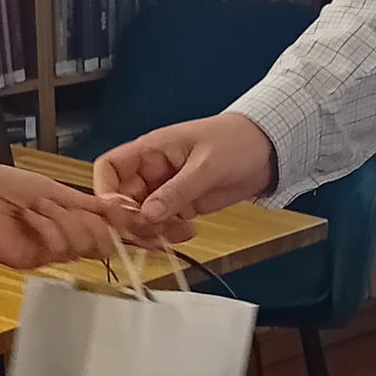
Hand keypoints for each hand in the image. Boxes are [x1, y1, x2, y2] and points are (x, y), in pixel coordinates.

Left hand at [0, 164, 138, 270]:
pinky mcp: (32, 261)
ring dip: (64, 222)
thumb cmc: (6, 184)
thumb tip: (124, 210)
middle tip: (72, 207)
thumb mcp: (54, 189)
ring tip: (40, 206)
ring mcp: (48, 251)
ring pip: (81, 247)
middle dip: (92, 223)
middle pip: (99, 242)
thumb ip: (88, 205)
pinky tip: (31, 217)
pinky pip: (57, 249)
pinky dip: (48, 229)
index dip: (123, 229)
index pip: (104, 229)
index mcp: (69, 218)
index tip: (145, 227)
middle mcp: (63, 237)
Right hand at [91, 112, 276, 241]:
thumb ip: (176, 191)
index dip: (106, 191)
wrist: (269, 150)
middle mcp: (152, 171)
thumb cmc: (237, 141)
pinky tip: (187, 232)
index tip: (119, 213)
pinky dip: (169, 234)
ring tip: (175, 234)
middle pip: (122, 200)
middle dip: (132, 221)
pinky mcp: (182, 206)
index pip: (110, 168)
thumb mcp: (206, 165)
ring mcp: (166, 190)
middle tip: (150, 233)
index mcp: (151, 150)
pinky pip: (163, 225)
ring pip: (141, 217)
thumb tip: (146, 215)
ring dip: (152, 232)